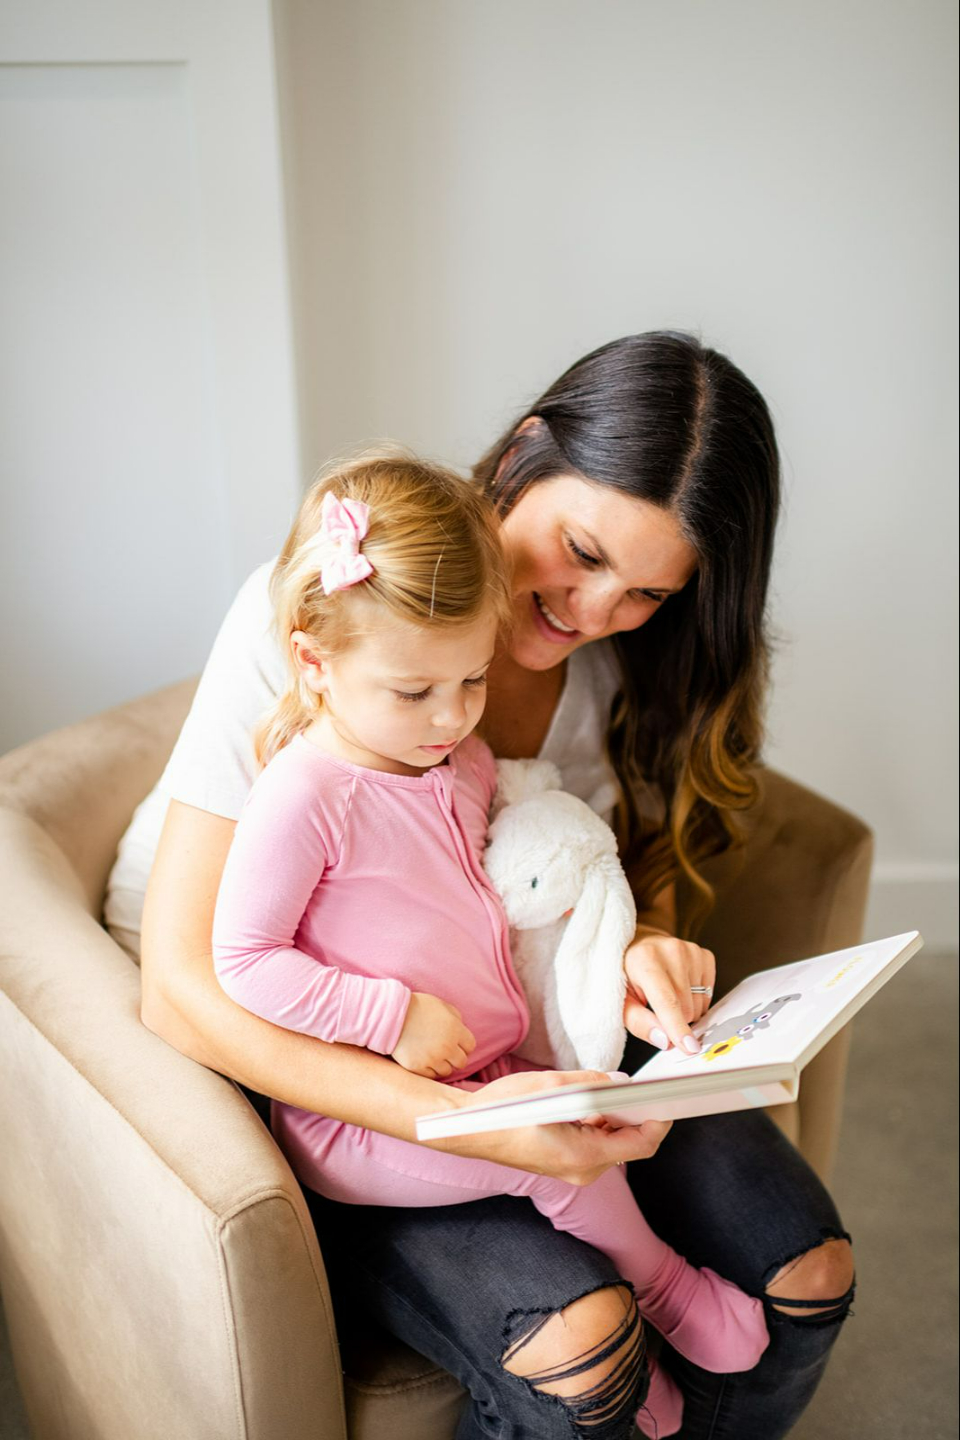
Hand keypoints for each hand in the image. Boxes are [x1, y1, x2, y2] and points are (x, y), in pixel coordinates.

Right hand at [392, 992, 476, 1077]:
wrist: (391, 1015)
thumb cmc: (417, 1007)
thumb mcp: (441, 1005)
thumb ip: (456, 1018)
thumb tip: (462, 1030)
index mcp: (455, 1029)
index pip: (470, 1046)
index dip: (463, 1045)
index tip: (456, 1044)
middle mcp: (446, 1046)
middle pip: (461, 1062)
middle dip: (455, 1057)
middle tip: (445, 1052)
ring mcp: (432, 1059)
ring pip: (446, 1071)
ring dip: (442, 1064)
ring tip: (433, 1055)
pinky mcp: (418, 1067)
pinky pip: (431, 1076)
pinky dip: (428, 1069)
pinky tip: (423, 1059)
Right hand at [430, 1068, 671, 1184]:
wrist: (467, 1131)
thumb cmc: (503, 1111)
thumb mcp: (551, 1086)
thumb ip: (593, 1084)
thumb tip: (621, 1083)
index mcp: (584, 1157)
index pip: (641, 1144)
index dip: (659, 1120)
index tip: (669, 1098)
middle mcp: (583, 1171)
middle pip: (628, 1144)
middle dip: (639, 1115)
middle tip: (646, 1087)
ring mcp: (572, 1170)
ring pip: (611, 1143)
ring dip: (616, 1117)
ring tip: (616, 1090)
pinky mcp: (563, 1162)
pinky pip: (593, 1143)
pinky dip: (599, 1123)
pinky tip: (591, 1102)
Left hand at [623, 930, 715, 1053]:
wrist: (638, 944)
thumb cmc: (626, 974)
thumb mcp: (620, 1000)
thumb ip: (638, 1022)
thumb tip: (665, 1041)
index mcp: (645, 960)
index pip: (667, 1001)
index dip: (677, 1027)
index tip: (689, 1048)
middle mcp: (671, 951)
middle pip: (686, 1008)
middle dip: (675, 1020)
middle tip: (656, 1007)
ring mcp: (691, 951)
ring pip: (699, 1005)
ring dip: (685, 1009)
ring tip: (667, 994)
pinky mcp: (704, 955)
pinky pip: (708, 994)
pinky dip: (696, 999)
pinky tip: (680, 987)